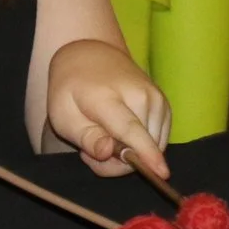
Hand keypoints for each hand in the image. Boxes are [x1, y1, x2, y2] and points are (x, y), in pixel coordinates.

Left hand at [47, 38, 169, 177]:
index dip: (146, 154)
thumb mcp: (63, 115)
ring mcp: (157, 99)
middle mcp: (140, 96)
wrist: (90, 55)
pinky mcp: (165, 105)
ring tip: (104, 138)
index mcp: (108, 97)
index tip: (161, 174)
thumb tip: (109, 153)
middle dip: (118, 161)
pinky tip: (120, 135)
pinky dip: (141, 145)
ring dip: (130, 153)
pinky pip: (159, 139)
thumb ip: (86, 137)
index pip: (131, 130)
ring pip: (154, 146)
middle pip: (142, 147)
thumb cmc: (71, 89)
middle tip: (90, 150)